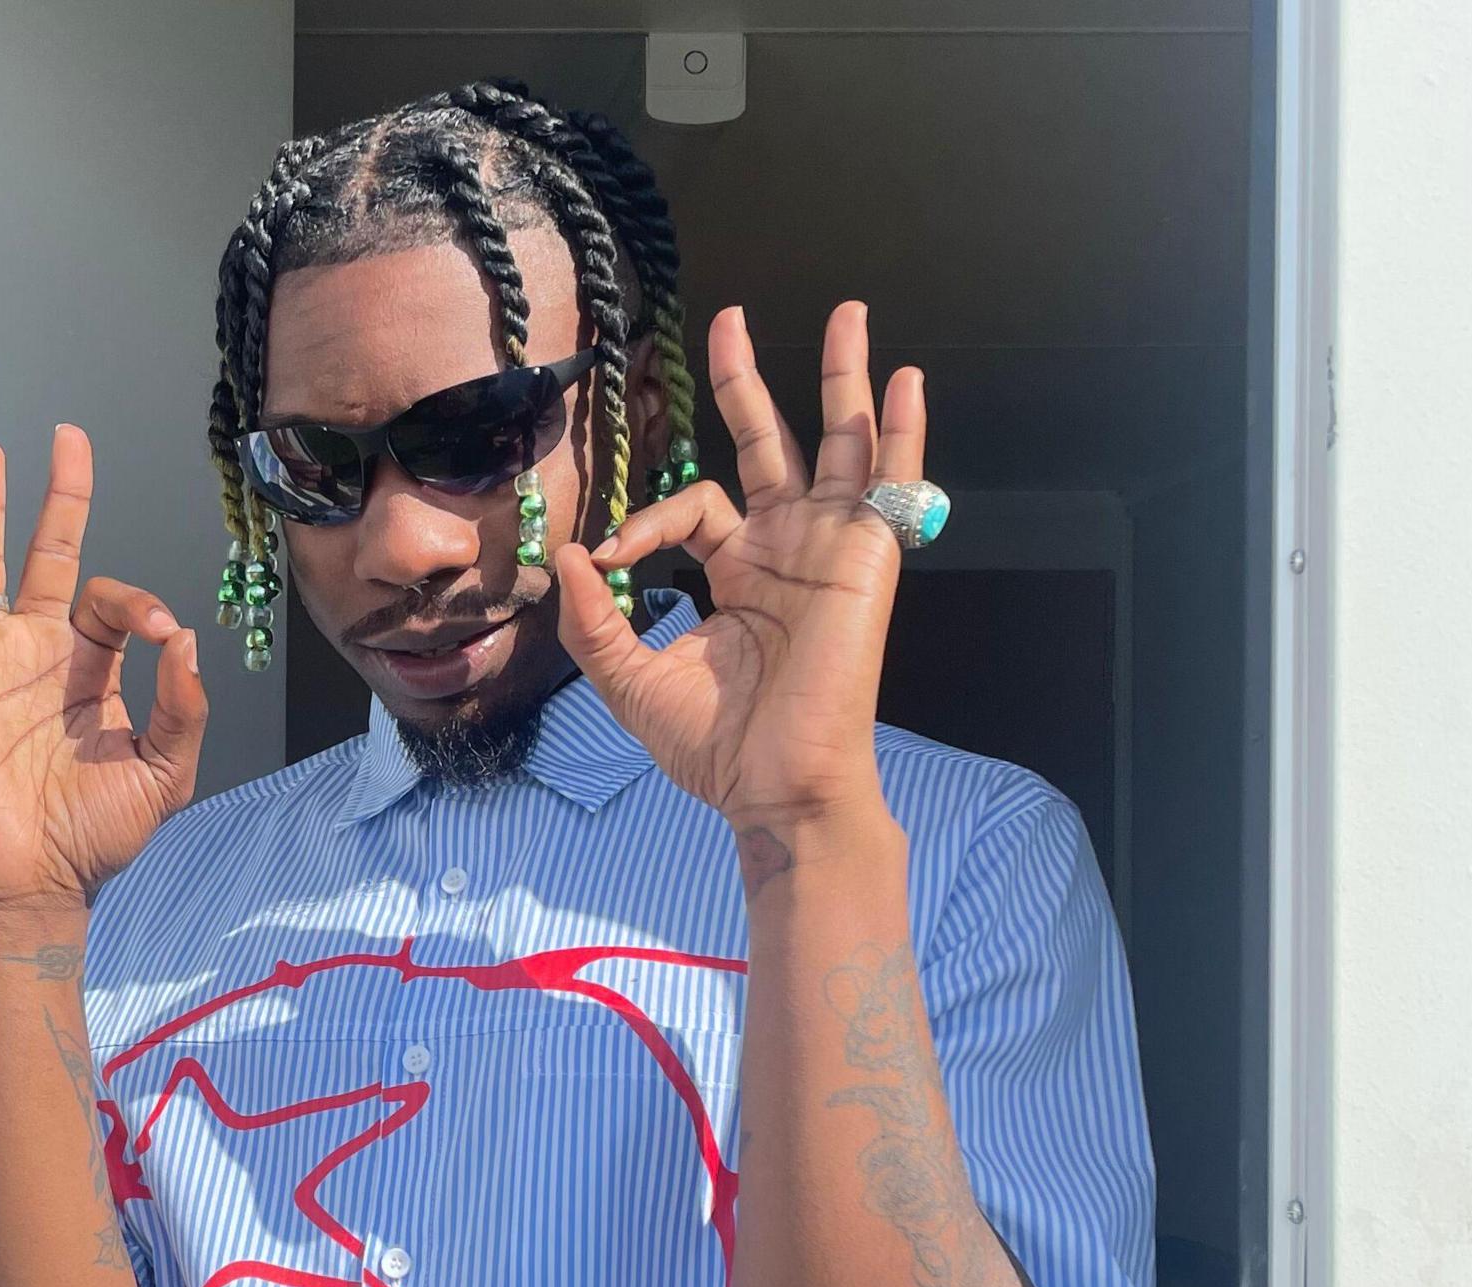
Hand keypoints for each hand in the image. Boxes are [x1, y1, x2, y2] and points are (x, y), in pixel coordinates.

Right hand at [0, 425, 208, 909]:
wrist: (35, 882)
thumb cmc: (96, 834)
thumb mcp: (166, 771)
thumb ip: (184, 707)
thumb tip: (187, 642)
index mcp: (89, 670)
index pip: (111, 604)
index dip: (141, 604)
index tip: (162, 632)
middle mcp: (37, 654)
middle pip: (46, 556)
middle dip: (58, 497)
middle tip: (66, 438)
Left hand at [552, 303, 918, 830]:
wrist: (778, 789)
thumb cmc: (717, 746)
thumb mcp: (631, 676)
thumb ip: (594, 618)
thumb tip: (567, 551)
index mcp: (738, 571)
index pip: (691, 508)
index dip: (645, 519)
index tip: (609, 554)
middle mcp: (786, 548)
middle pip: (767, 444)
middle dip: (746, 383)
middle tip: (728, 319)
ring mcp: (830, 547)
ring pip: (837, 442)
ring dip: (842, 377)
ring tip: (848, 311)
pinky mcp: (864, 557)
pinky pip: (888, 482)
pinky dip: (899, 430)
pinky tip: (904, 379)